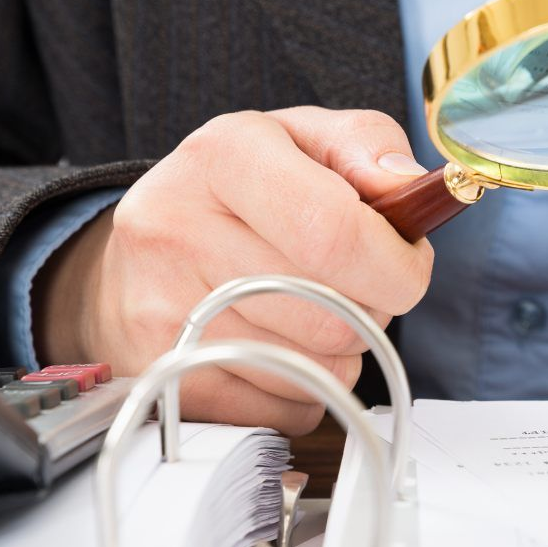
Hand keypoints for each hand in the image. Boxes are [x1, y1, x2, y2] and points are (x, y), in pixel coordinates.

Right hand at [33, 108, 432, 434]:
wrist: (138, 255)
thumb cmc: (238, 193)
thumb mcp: (303, 138)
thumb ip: (367, 145)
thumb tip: (408, 189)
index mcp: (222, 157)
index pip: (333, 232)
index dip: (396, 264)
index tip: (409, 266)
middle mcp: (179, 231)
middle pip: (334, 314)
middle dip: (374, 307)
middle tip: (357, 282)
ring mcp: (164, 314)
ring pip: (319, 369)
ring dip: (342, 349)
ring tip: (310, 306)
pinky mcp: (168, 378)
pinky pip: (288, 408)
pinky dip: (306, 385)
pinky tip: (278, 341)